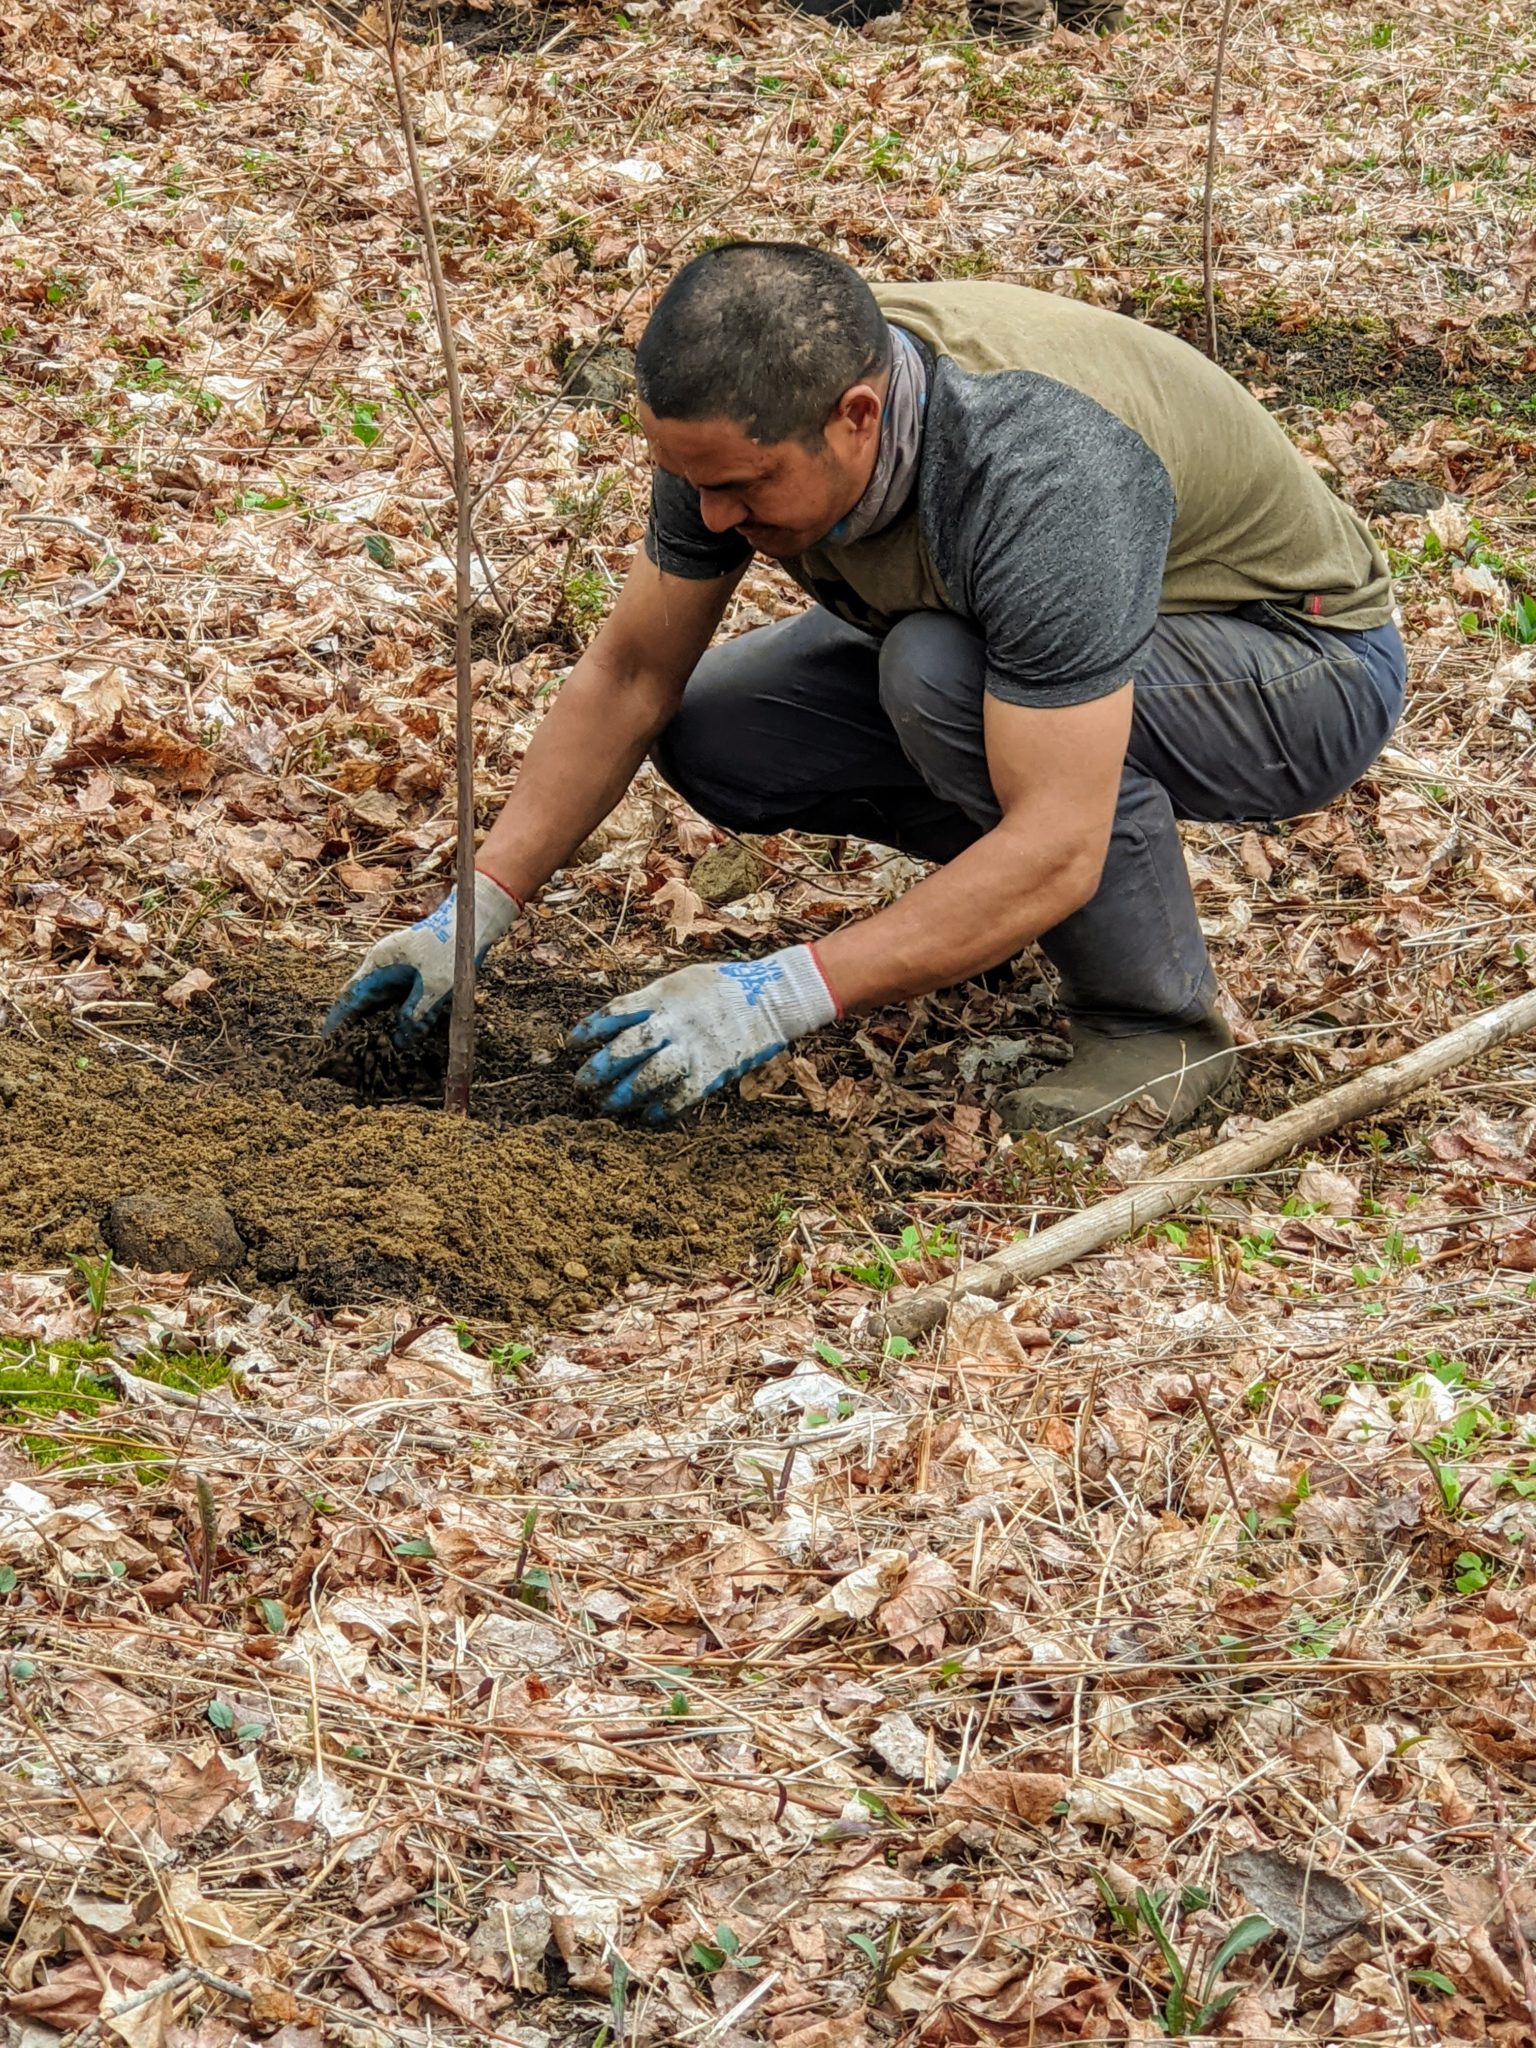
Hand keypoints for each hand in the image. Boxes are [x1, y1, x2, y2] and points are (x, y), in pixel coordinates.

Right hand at [323, 870, 520, 1044]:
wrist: (471, 924)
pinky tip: (401, 1038)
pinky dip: (398, 1020)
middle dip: (355, 1029)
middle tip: (347, 1056)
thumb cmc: (451, 949)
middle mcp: (383, 969)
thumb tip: (399, 1040)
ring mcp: (397, 973)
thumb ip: (416, 1014)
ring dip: (377, 1027)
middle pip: (362, 1004)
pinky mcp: (411, 977)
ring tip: (370, 1053)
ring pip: (380, 1006)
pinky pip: (398, 1003)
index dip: (338, 1021)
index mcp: (379, 965)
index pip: (349, 997)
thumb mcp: (436, 985)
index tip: (328, 1042)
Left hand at [570, 944, 839, 1123]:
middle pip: (625, 1049)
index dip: (589, 1030)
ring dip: (623, 1094)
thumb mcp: (682, 980)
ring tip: (607, 1104)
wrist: (772, 999)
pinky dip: (660, 1109)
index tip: (571, 1044)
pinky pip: (679, 1097)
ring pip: (647, 1077)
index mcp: (663, 996)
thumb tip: (620, 1020)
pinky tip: (648, 1116)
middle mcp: (672, 1023)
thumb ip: (652, 1000)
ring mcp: (692, 1049)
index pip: (614, 1014)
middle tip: (581, 1083)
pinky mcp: (711, 1071)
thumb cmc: (724, 986)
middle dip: (598, 1068)